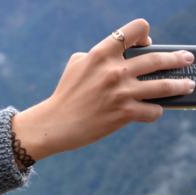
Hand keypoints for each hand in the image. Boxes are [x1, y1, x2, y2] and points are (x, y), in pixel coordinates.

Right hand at [12, 18, 195, 160]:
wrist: (54, 124)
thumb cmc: (65, 95)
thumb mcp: (76, 65)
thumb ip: (98, 55)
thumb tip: (121, 54)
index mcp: (101, 54)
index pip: (136, 29)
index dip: (145, 34)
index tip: (147, 45)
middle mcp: (114, 71)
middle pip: (158, 58)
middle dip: (178, 58)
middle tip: (187, 59)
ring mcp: (121, 92)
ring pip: (164, 85)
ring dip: (181, 84)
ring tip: (188, 85)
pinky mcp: (124, 114)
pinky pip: (153, 110)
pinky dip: (155, 111)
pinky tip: (153, 111)